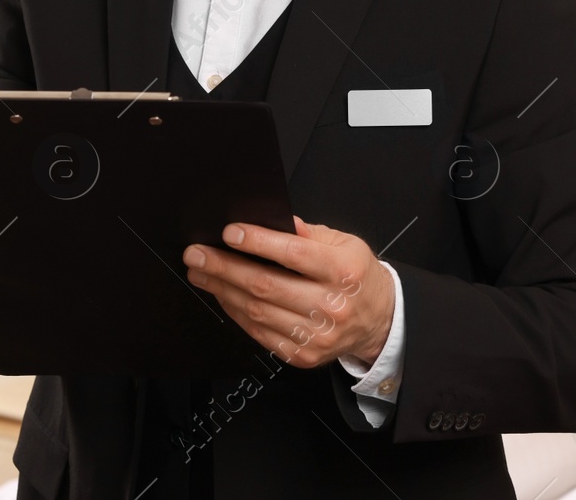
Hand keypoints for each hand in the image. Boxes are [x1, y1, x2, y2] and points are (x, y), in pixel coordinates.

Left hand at [183, 216, 395, 367]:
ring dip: (222, 290)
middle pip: (267, 285)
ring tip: (201, 273)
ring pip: (258, 311)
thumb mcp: (345, 243)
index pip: (293, 254)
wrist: (380, 320)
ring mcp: (317, 335)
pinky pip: (259, 333)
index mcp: (343, 270)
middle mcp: (331, 305)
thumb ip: (308, 232)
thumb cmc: (357, 276)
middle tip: (196, 254)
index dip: (257, 242)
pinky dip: (236, 312)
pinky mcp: (303, 355)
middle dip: (224, 267)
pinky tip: (222, 296)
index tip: (229, 232)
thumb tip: (271, 220)